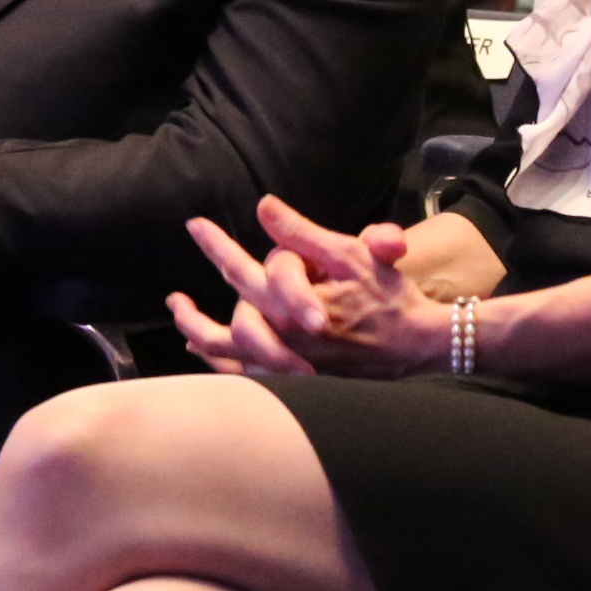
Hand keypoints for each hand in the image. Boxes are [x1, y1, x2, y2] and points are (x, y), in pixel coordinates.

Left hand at [171, 195, 450, 380]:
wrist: (418, 346)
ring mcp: (289, 366)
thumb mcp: (349, 254)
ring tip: (182, 330)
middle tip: (172, 302)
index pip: (241, 271)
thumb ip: (301, 233)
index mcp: (290, 305)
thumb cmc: (388, 298)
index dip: (216, 246)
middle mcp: (282, 339)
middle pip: (221, 330)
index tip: (194, 226)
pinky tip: (212, 358)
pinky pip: (251, 381)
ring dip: (201, 342)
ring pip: (231, 362)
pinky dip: (227, 368)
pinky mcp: (300, 384)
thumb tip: (263, 206)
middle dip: (192, 315)